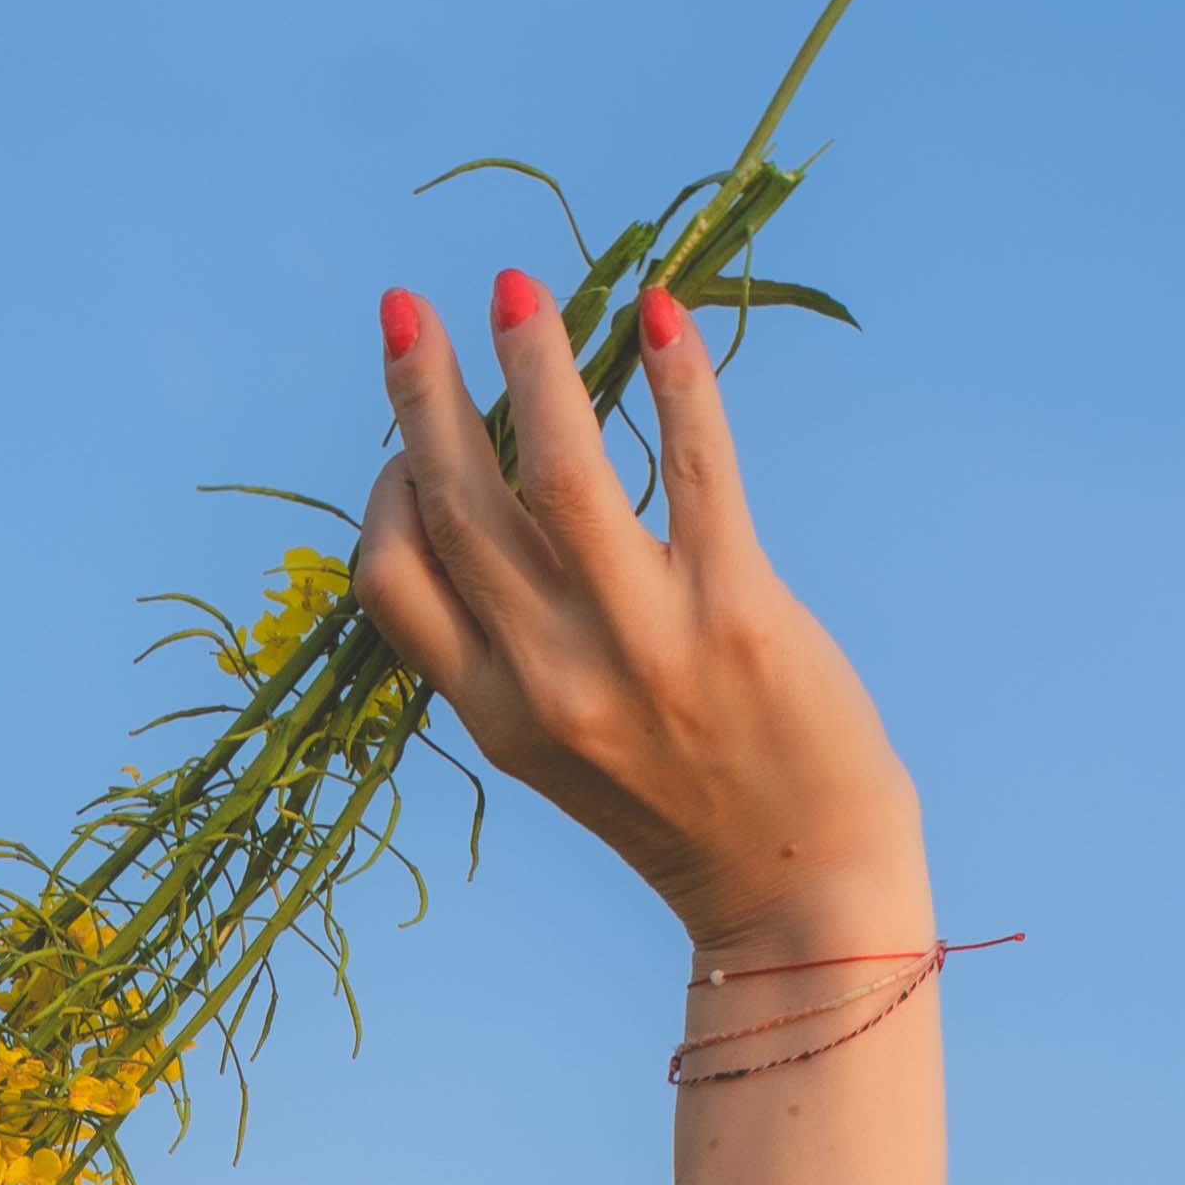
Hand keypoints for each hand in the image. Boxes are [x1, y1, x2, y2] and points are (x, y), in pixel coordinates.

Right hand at [350, 270, 924, 963]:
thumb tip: (479, 514)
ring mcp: (645, 648)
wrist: (799, 897)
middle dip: (423, 392)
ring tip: (516, 287)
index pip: (393, 583)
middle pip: (460, 508)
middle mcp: (555, 681)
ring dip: (532, 363)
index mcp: (498, 717)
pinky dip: (676, 382)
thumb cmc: (682, 809)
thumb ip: (511, 653)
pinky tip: (661, 315)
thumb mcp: (561, 750)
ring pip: (560, 473)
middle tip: (408, 306)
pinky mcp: (738, 614)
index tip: (406, 438)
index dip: (384, 494)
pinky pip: (696, 471)